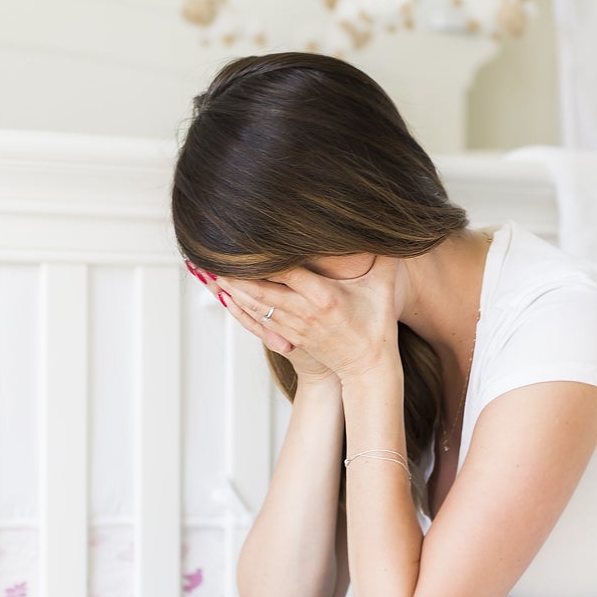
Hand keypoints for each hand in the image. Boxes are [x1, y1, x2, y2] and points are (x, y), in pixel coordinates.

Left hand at [209, 255, 403, 383]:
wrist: (368, 368)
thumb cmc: (376, 328)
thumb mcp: (384, 290)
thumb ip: (385, 258)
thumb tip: (390, 227)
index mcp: (323, 297)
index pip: (285, 271)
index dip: (262, 256)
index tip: (244, 239)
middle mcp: (304, 312)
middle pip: (260, 289)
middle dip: (232, 273)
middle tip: (208, 255)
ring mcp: (293, 327)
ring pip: (254, 305)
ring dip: (229, 289)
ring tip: (206, 271)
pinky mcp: (289, 338)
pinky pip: (257, 322)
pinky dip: (238, 309)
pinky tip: (223, 297)